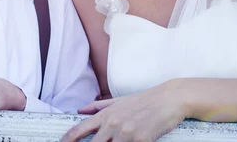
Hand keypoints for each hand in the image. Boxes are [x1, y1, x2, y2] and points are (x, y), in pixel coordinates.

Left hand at [61, 81, 186, 141]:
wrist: (169, 99)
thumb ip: (99, 106)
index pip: (78, 130)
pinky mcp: (140, 141)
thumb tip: (80, 109)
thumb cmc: (146, 100)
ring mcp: (126, 133)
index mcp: (105, 115)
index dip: (67, 140)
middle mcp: (112, 124)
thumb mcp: (120, 101)